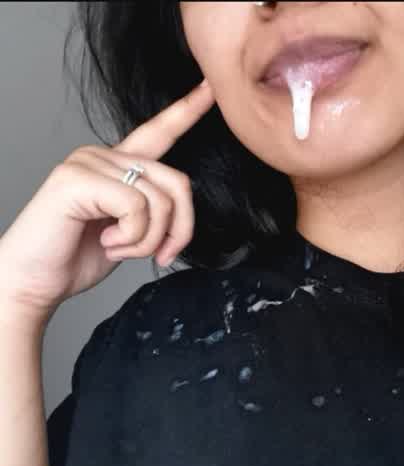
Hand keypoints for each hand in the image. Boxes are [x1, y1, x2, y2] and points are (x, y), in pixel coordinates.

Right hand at [0, 79, 214, 323]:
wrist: (36, 281)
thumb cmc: (78, 256)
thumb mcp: (131, 232)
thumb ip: (154, 212)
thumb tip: (182, 212)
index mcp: (118, 165)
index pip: (159, 133)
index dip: (186, 111)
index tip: (210, 88)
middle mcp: (103, 154)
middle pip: (178, 182)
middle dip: (180, 229)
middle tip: (160, 255)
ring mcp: (88, 162)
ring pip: (160, 200)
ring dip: (148, 240)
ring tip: (119, 248)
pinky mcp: (77, 179)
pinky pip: (136, 207)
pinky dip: (132, 238)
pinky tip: (107, 243)